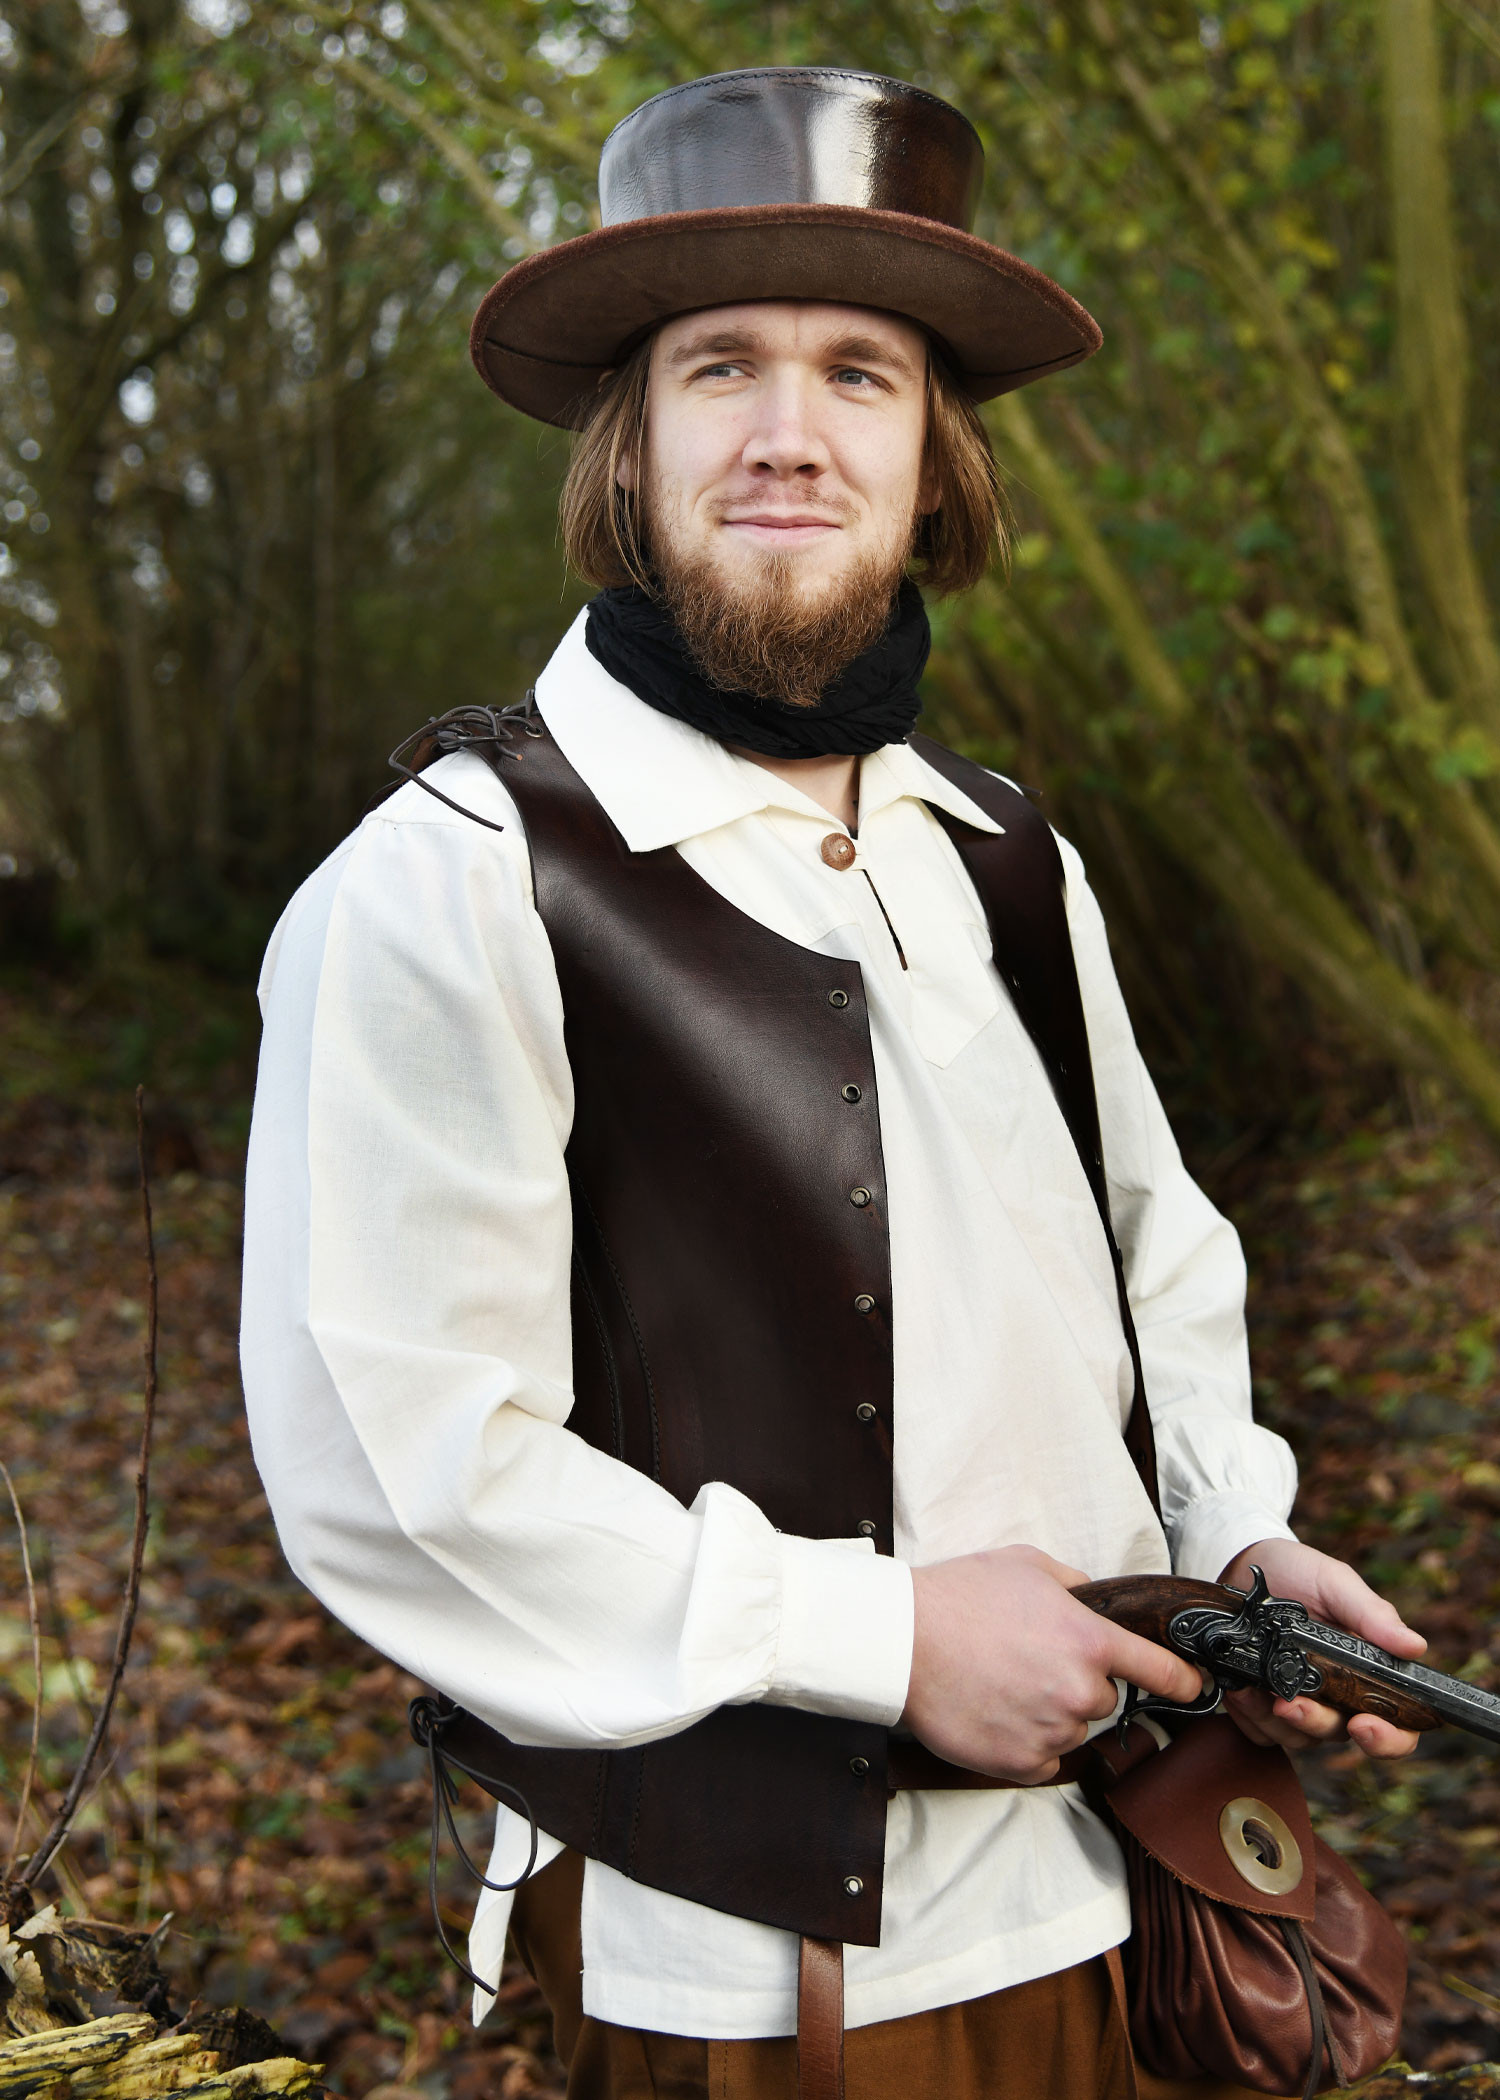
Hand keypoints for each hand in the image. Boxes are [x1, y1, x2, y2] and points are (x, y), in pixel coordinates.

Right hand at [903, 1544, 1204, 1781]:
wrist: (904, 1639)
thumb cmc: (960, 1595)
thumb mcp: (1027, 1565)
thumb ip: (1073, 1584)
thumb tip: (1090, 1598)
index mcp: (1089, 1641)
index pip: (1160, 1670)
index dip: (1183, 1680)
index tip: (1195, 1688)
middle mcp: (1079, 1691)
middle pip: (1103, 1700)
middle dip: (1077, 1683)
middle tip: (1030, 1661)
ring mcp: (1050, 1732)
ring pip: (1070, 1731)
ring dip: (1049, 1714)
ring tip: (1003, 1684)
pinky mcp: (1019, 1763)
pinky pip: (1043, 1761)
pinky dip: (1027, 1745)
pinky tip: (996, 1713)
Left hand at [1218, 1538, 1425, 1760]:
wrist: (1246, 1568)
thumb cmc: (1300, 1573)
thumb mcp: (1336, 1584)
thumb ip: (1372, 1614)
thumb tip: (1416, 1647)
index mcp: (1369, 1672)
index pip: (1399, 1725)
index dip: (1389, 1739)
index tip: (1364, 1725)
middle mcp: (1339, 1696)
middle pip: (1341, 1735)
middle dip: (1316, 1723)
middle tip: (1291, 1704)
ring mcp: (1301, 1703)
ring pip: (1299, 1739)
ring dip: (1276, 1720)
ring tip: (1255, 1686)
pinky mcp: (1263, 1707)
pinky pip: (1262, 1732)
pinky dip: (1250, 1716)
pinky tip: (1239, 1689)